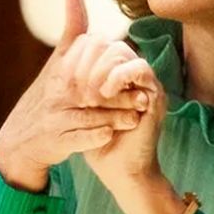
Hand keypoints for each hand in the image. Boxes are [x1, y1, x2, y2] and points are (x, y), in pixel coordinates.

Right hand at [0, 0, 148, 191]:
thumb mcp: (57, 62)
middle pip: (90, 92)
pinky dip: (93, 138)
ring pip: (88, 117)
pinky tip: (110, 136)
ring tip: (136, 119)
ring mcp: (55, 118)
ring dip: (113, 118)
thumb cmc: (48, 94)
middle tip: (144, 98)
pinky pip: (76, 139)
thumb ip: (71, 30)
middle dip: (118, 96)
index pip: (84, 64)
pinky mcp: (56, 141)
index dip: (108, 68)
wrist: (22, 138)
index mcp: (60, 72)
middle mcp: (56, 93)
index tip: (133, 69)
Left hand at [68, 27, 183, 213]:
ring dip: (100, 70)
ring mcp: (145, 83)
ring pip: (122, 51)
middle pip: (108, 43)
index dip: (78, 55)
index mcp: (115, 74)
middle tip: (79, 92)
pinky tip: (105, 93)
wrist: (116, 170)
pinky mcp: (155, 94)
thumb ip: (74, 81)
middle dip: (87, 63)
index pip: (97, 44)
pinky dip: (119, 76)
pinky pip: (140, 68)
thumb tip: (58, 57)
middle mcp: (132, 75)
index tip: (66, 80)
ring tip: (91, 96)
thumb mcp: (80, 107)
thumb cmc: (97, 141)